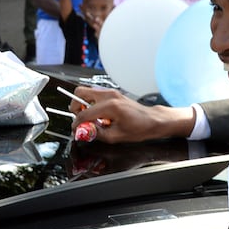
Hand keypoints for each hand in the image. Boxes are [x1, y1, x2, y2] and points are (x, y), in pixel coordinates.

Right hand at [71, 85, 193, 143]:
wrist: (152, 120)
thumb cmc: (139, 128)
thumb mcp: (115, 136)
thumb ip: (96, 133)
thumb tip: (83, 132)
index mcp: (110, 106)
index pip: (83, 113)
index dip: (76, 123)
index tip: (75, 129)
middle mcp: (109, 95)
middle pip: (80, 92)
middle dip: (75, 107)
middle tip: (79, 119)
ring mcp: (111, 92)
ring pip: (86, 92)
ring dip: (83, 105)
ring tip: (89, 118)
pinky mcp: (112, 94)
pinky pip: (95, 95)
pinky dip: (91, 104)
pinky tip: (98, 115)